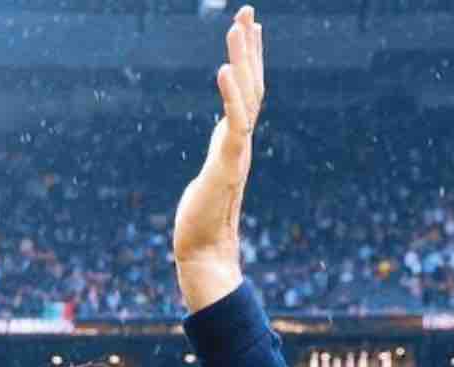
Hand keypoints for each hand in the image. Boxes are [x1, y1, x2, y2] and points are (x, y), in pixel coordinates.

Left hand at [172, 5, 263, 311]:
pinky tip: (223, 67)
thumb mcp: (207, 181)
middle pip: (252, 86)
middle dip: (250, 48)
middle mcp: (240, 144)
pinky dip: (231, 94)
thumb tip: (218, 154)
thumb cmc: (201, 227)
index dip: (248, 62)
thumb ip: (217, 161)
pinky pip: (234, 122)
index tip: (248, 31)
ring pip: (248, 96)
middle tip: (248, 11)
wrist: (204, 255)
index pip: (246, 95)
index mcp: (235, 144)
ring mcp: (237, 152)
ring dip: (244, 59)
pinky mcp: (228, 164)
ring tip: (239, 24)